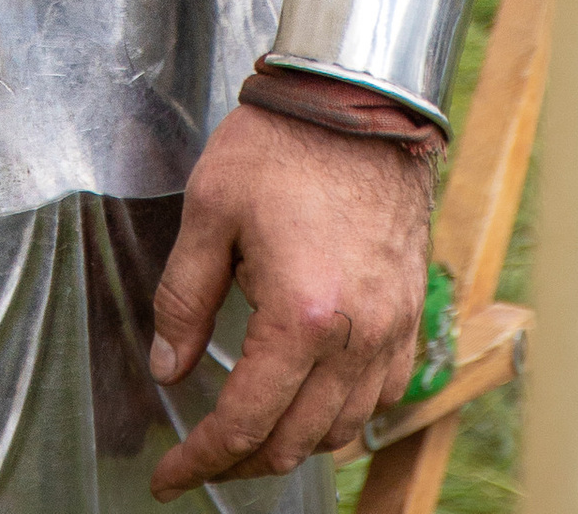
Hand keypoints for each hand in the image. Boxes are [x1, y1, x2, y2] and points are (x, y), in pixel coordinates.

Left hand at [147, 103, 432, 495]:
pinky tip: (311, 398)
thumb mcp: (209, 210)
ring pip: (342, 428)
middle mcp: (355, 337)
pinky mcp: (409, 313)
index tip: (170, 479)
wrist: (359, 101)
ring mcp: (391, 329)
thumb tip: (168, 366)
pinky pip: (381, 395)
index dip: (201, 461)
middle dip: (241, 462)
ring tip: (250, 432)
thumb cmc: (282, 145)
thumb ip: (184, 297)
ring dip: (293, 442)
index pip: (245, 422)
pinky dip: (342, 413)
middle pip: (296, 440)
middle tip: (201, 460)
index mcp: (301, 316)